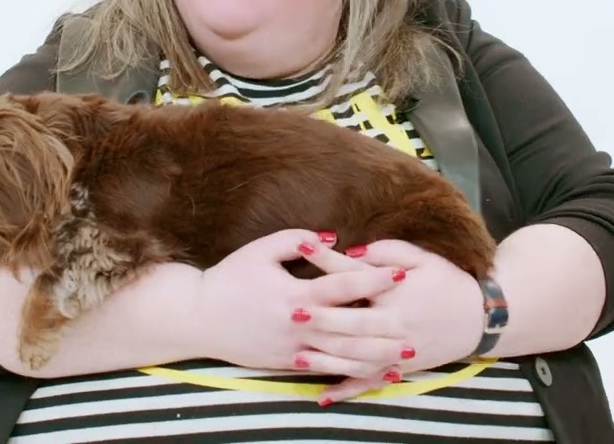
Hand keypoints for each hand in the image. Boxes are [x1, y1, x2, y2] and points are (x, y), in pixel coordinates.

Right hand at [190, 229, 407, 371]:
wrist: (198, 317)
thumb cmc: (230, 278)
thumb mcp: (260, 250)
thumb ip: (296, 241)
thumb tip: (330, 239)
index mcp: (295, 292)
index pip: (343, 284)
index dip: (373, 278)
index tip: (400, 273)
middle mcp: (298, 322)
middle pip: (351, 326)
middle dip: (385, 325)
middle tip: (414, 324)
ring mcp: (293, 346)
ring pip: (342, 354)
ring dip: (375, 356)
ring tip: (403, 355)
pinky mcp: (286, 362)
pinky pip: (324, 369)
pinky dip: (350, 373)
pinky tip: (371, 374)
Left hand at [296, 239, 485, 403]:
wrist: (482, 317)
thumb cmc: (448, 281)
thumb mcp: (422, 257)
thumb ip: (386, 251)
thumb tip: (351, 251)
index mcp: (395, 290)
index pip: (353, 274)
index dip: (326, 261)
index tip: (300, 248)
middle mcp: (394, 321)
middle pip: (350, 322)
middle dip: (320, 318)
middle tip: (292, 313)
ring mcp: (396, 349)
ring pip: (356, 358)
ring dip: (325, 359)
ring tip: (295, 357)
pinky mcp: (401, 369)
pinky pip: (370, 382)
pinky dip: (347, 391)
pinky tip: (323, 396)